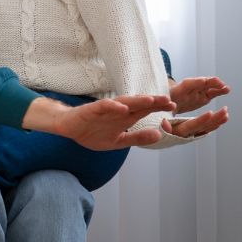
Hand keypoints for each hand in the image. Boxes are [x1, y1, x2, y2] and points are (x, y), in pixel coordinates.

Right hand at [24, 94, 176, 150]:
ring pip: (123, 102)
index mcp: (125, 117)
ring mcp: (106, 109)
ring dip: (137, 101)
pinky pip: (103, 106)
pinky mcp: (92, 110)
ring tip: (150, 100)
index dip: (158, 108)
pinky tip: (123, 108)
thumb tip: (158, 135)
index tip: (173, 107)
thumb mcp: (119, 141)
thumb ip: (137, 138)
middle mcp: (118, 110)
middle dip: (153, 102)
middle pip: (138, 104)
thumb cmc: (92, 132)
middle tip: (169, 100)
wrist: (68, 127)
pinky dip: (113, 107)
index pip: (145, 110)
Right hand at [163, 107, 228, 138]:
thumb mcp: (157, 126)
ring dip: (217, 121)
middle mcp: (187, 134)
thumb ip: (163, 126)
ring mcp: (191, 135)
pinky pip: (206, 130)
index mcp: (179, 131)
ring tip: (227, 114)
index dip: (201, 120)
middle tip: (225, 111)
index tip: (210, 112)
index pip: (192, 125)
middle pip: (203, 127)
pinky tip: (222, 120)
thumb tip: (164, 123)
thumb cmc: (157, 130)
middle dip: (214, 119)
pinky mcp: (193, 133)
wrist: (159, 137)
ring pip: (207, 128)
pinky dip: (214, 125)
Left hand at [167, 75, 230, 113]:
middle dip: (209, 82)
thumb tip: (165, 111)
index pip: (186, 85)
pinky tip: (226, 90)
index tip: (204, 81)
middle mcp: (188, 89)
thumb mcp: (162, 107)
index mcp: (176, 91)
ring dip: (217, 86)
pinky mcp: (202, 96)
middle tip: (219, 83)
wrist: (165, 104)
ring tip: (226, 88)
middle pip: (200, 83)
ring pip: (208, 87)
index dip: (195, 83)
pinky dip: (219, 91)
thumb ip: (165, 106)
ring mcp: (197, 92)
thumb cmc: (162, 105)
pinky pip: (212, 92)